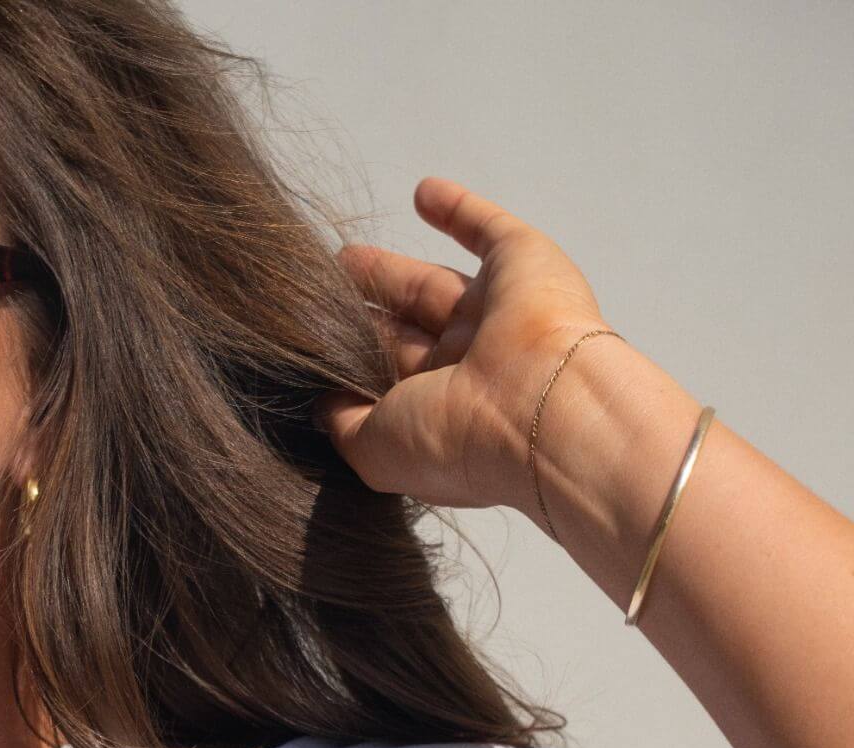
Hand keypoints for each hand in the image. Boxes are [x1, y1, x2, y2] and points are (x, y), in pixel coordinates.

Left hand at [317, 176, 624, 517]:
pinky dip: (459, 209)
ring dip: (389, 272)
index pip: (391, 381)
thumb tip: (321, 401)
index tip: (312, 346)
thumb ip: (344, 423)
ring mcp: (498, 315)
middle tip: (317, 294)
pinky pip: (489, 229)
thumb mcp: (375, 449)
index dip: (354, 363)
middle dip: (366, 315)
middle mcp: (472, 367)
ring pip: (433, 285)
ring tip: (341, 258)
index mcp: (444, 412)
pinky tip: (423, 191)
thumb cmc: (457, 438)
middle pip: (406, 331)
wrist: (542, 407)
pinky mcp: (522, 263)